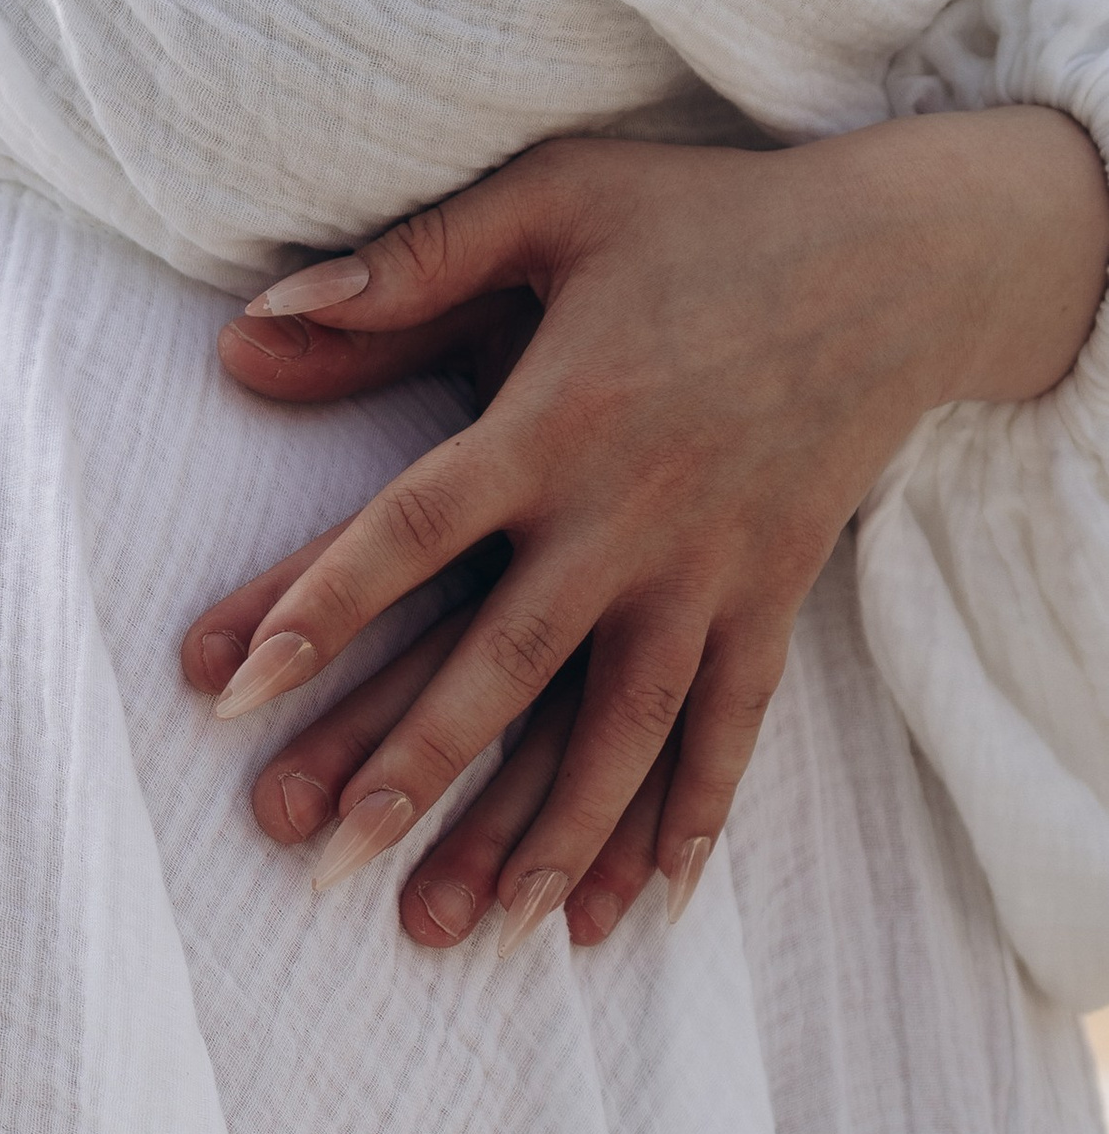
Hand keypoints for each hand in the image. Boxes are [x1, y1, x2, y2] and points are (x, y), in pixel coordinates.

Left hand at [180, 111, 1108, 950]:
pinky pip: (735, 724)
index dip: (317, 607)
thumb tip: (249, 321)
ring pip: (621, 726)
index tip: (232, 690)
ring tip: (475, 928)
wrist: (900, 257)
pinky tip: (644, 904)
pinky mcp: (774, 594)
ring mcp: (710, 567)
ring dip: (547, 834)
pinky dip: (694, 814)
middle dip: (414, 767)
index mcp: (553, 420)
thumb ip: (403, 269)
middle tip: (325, 860)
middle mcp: (628, 512)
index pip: (410, 529)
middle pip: (506, 661)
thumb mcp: (550, 205)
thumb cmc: (699, 221)